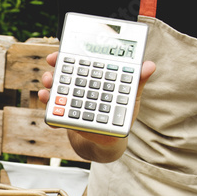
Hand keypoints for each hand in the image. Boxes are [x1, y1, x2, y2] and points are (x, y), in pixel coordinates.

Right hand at [38, 51, 156, 147]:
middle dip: (54, 71)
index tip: (60, 54)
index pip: (79, 63)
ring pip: (56, 93)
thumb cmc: (122, 116)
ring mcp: (72, 104)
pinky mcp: (68, 120)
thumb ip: (137, 82)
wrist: (111, 142)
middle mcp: (79, 89)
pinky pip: (56, 115)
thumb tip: (150, 65)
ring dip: (49, 89)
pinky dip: (51, 113)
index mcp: (92, 80)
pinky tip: (49, 112)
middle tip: (51, 70)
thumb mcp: (131, 98)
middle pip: (63, 76)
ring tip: (46, 89)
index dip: (67, 57)